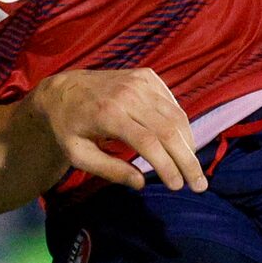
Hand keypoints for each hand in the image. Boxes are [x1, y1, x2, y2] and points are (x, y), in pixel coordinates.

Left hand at [20, 67, 204, 190]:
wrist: (62, 89)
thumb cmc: (68, 127)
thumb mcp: (78, 154)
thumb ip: (109, 169)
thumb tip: (141, 183)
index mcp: (109, 114)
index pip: (149, 142)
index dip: (167, 165)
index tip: (178, 186)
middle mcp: (128, 94)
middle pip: (168, 130)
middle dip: (187, 160)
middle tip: (199, 185)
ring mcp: (139, 82)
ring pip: (175, 115)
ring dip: (189, 144)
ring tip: (193, 168)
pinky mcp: (147, 76)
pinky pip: (171, 103)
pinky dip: (181, 125)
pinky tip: (183, 144)